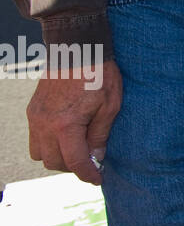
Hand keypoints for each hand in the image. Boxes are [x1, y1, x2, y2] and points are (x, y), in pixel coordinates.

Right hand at [27, 61, 122, 185]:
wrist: (77, 47)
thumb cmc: (99, 73)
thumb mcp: (110, 105)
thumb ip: (100, 135)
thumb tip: (96, 158)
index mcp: (66, 125)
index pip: (75, 162)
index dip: (87, 174)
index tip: (98, 179)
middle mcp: (45, 125)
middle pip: (54, 162)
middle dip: (73, 167)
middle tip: (91, 162)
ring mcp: (35, 118)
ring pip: (40, 154)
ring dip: (58, 157)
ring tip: (78, 149)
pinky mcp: (32, 111)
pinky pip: (35, 139)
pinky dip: (48, 145)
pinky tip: (66, 136)